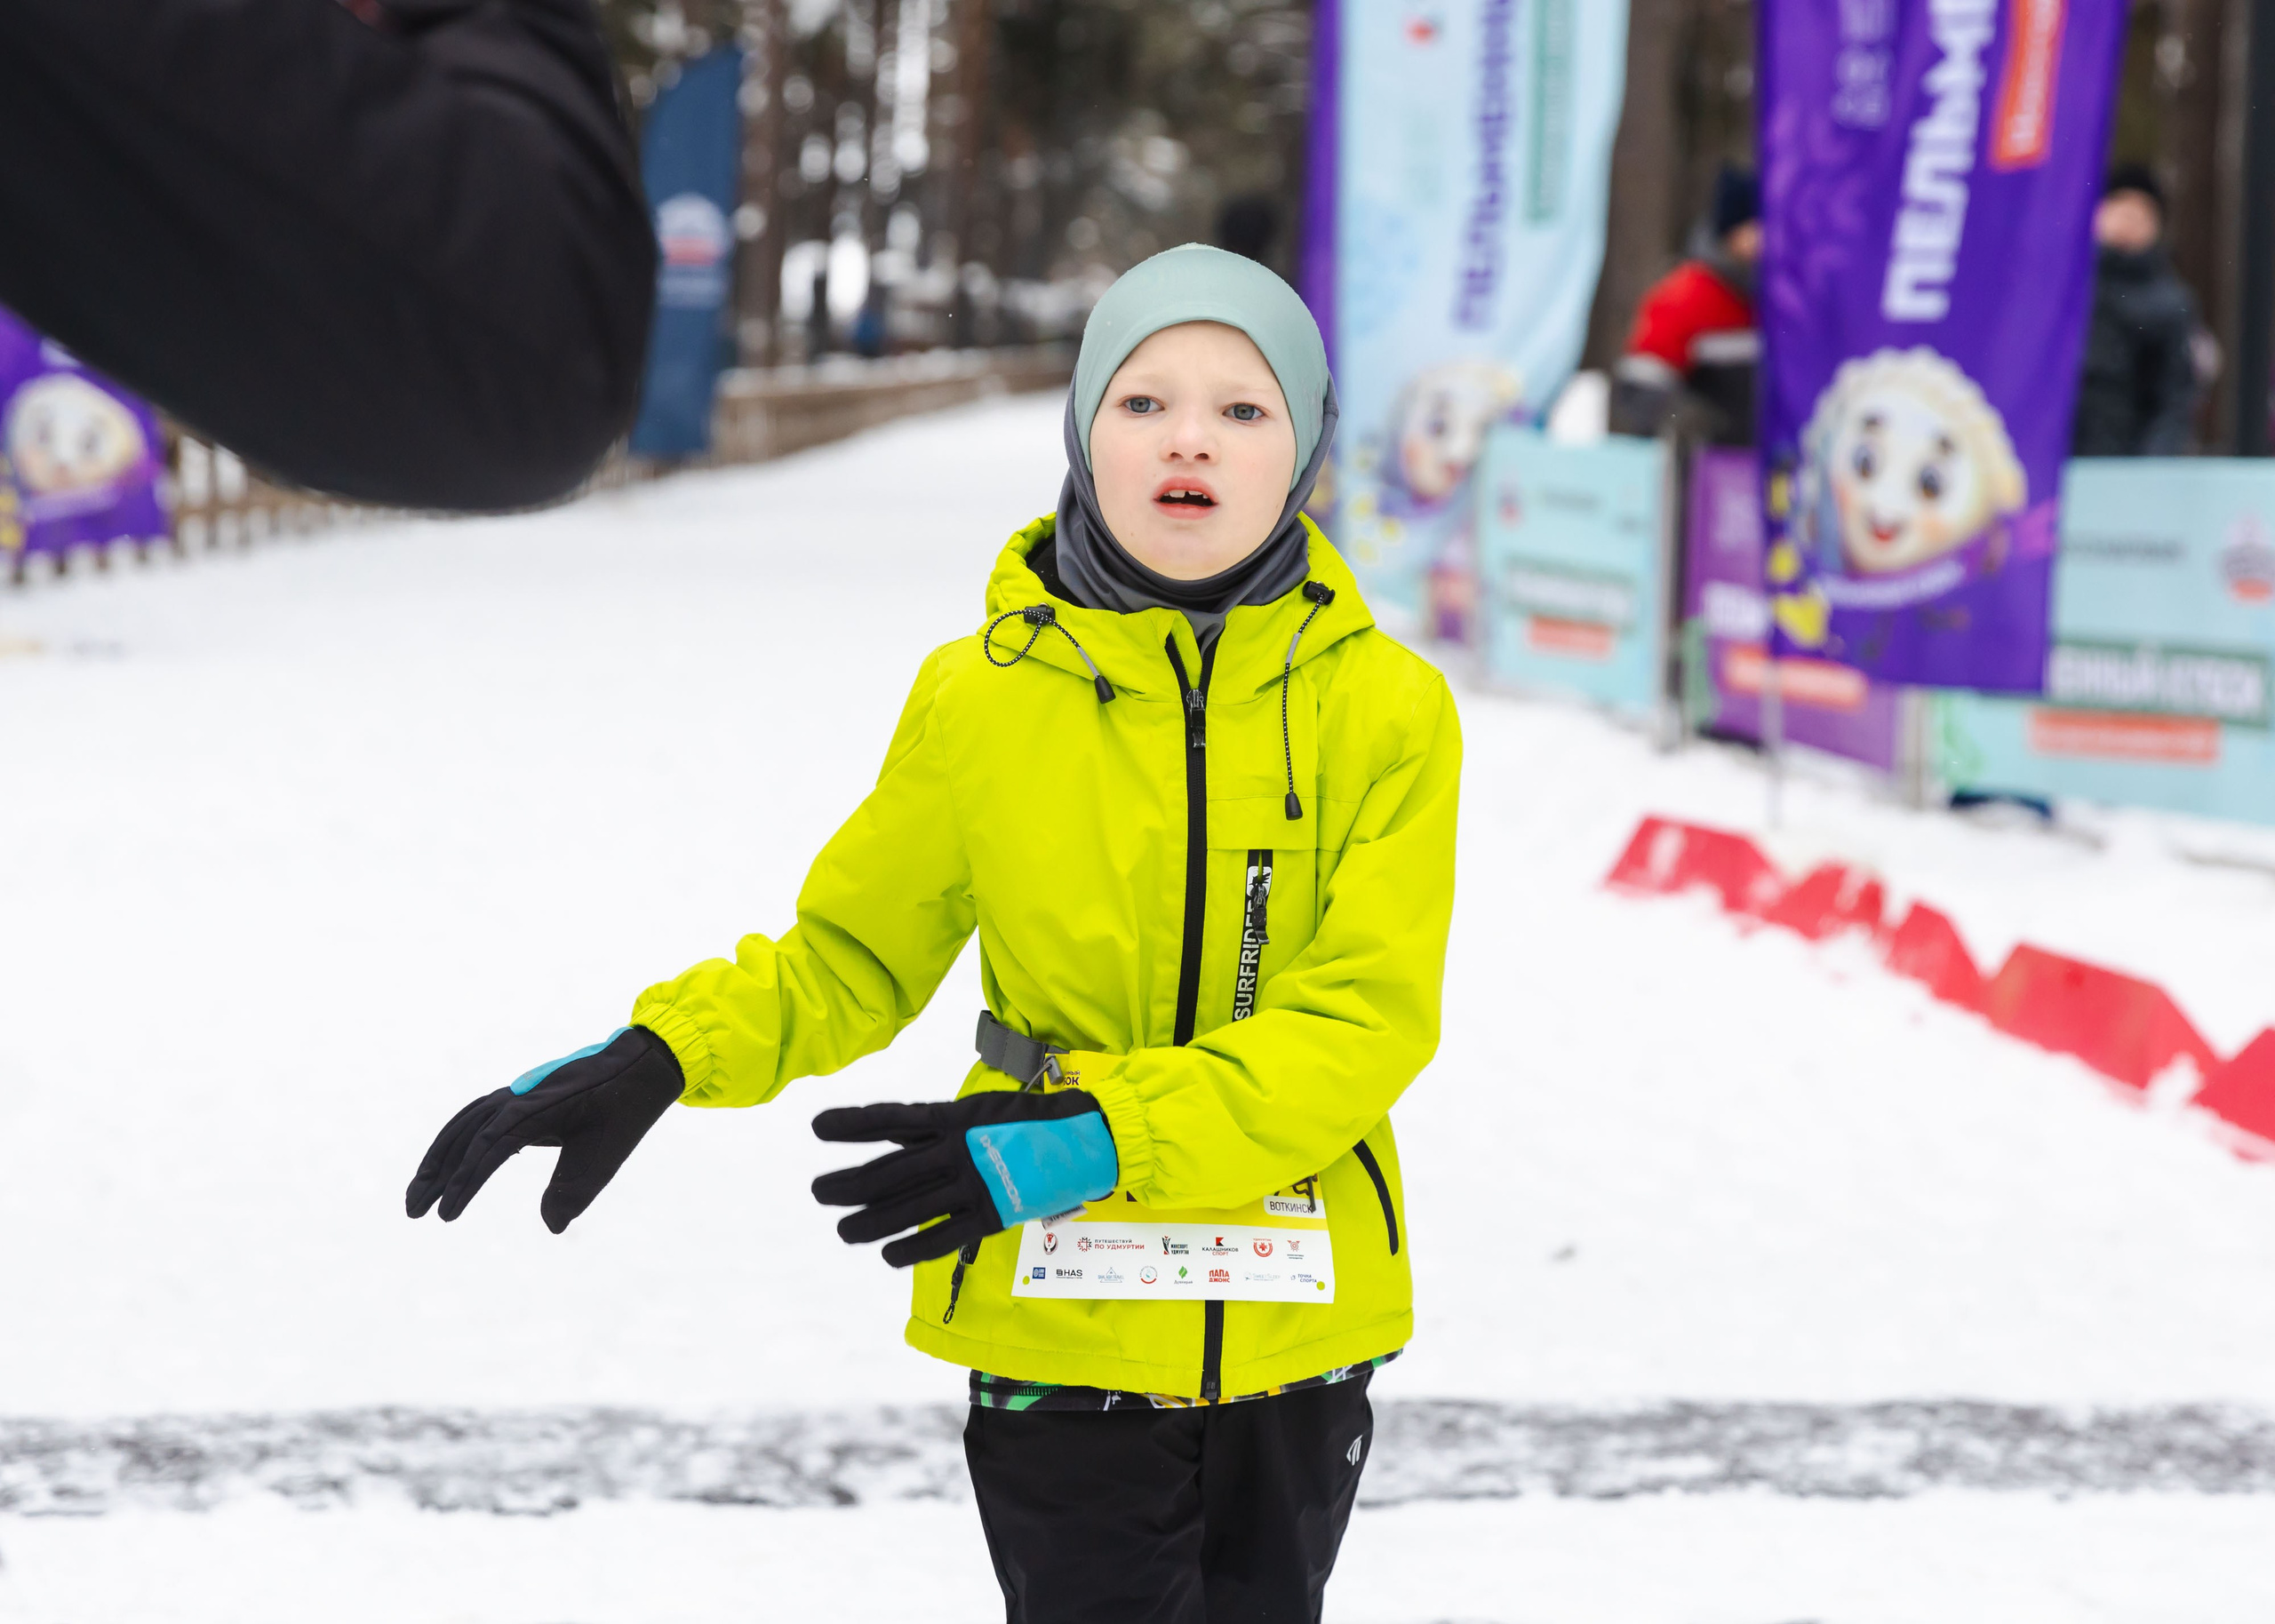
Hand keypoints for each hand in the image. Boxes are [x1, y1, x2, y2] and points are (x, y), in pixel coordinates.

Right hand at [405, 1027, 683, 1232]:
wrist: (641, 1065)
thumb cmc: (625, 1110)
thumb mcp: (608, 1153)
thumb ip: (577, 1188)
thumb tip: (552, 1226)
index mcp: (534, 1110)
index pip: (487, 1150)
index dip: (464, 1184)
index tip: (446, 1216)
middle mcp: (516, 1099)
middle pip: (463, 1138)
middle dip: (434, 1176)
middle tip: (412, 1212)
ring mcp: (515, 1095)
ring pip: (463, 1126)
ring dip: (438, 1158)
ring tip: (417, 1193)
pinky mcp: (520, 1098)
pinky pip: (476, 1117)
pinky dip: (456, 1139)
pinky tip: (451, 1164)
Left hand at [811, 1090, 1118, 1266]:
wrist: (1089, 1135)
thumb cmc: (1032, 1118)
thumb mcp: (980, 1108)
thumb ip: (940, 1125)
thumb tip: (896, 1134)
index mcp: (953, 1117)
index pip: (891, 1121)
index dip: (852, 1125)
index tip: (816, 1127)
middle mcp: (957, 1150)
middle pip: (889, 1171)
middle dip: (849, 1184)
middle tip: (819, 1192)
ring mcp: (975, 1184)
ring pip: (909, 1208)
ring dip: (871, 1222)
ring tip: (843, 1231)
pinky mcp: (993, 1214)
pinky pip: (945, 1237)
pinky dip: (914, 1247)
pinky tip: (889, 1256)